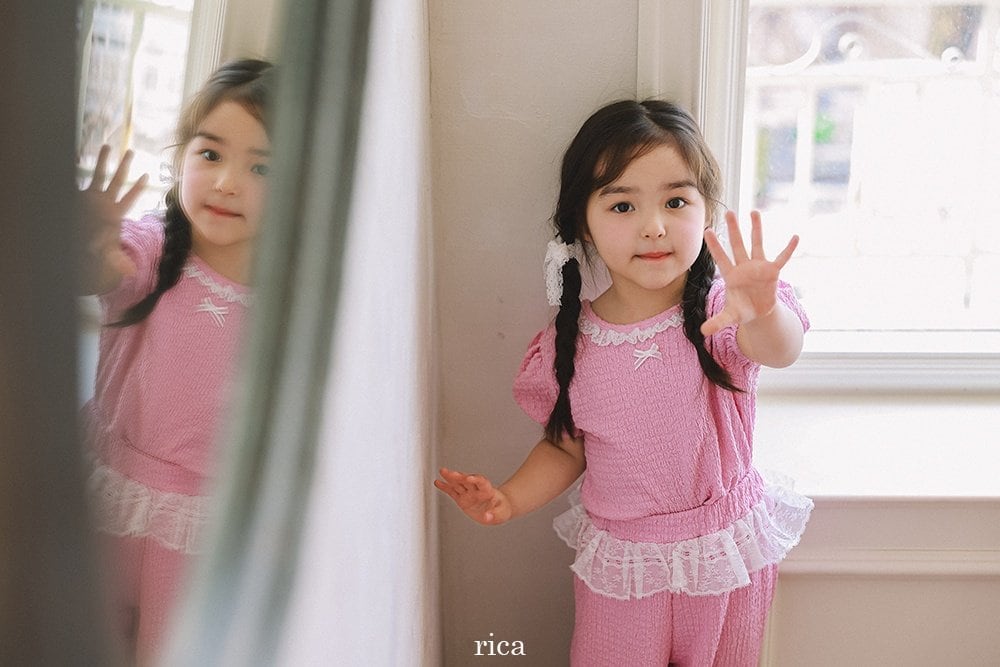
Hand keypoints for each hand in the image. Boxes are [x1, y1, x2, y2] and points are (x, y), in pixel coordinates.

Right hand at [80, 145, 148, 281]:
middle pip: (116, 181)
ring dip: (102, 161)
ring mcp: (89, 197)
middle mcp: (103, 202)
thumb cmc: (92, 247)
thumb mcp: (104, 252)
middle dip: (123, 167)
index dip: (137, 188)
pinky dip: (77, 167)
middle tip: (132, 152)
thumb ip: (117, 259)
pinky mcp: (76, 196)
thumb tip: (130, 272)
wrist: (77, 244)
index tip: (147, 175)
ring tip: (108, 145)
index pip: (128, 198)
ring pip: (98, 175)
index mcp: (113, 213)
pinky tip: (78, 153)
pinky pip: (78, 178)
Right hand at [434, 467, 512, 524]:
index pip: (481, 482)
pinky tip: (438, 482)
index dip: (475, 479)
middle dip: (459, 476)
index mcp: (487, 490)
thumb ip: (494, 515)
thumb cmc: (502, 509)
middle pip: (467, 481)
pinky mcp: (462, 499)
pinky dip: (445, 487)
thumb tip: (487, 517)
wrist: (498, 509)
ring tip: (443, 471)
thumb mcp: (502, 514)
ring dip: (451, 477)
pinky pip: (452, 492)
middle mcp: (476, 490)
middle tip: (451, 473)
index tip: (469, 478)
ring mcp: (468, 493)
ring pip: (458, 483)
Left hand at [701, 210, 797, 335]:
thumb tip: (702, 332)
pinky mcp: (773, 271)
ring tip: (754, 211)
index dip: (715, 245)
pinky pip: (782, 258)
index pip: (721, 257)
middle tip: (728, 211)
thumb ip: (717, 321)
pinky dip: (789, 249)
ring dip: (756, 229)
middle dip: (733, 229)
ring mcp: (759, 267)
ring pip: (757, 244)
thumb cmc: (741, 310)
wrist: (758, 312)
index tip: (707, 230)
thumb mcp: (730, 317)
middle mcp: (744, 266)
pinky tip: (795, 237)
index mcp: (731, 275)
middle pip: (737, 245)